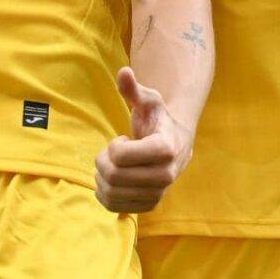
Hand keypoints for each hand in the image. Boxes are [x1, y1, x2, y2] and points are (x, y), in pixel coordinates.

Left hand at [93, 67, 192, 212]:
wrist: (177, 143)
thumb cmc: (158, 119)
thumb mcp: (148, 100)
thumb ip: (133, 89)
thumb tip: (124, 71)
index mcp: (165, 148)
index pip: (120, 156)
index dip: (113, 146)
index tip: (122, 139)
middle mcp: (165, 175)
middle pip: (113, 176)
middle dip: (103, 161)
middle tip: (111, 153)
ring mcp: (159, 192)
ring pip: (111, 194)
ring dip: (102, 178)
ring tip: (113, 166)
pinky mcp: (150, 205)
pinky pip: (115, 207)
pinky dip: (105, 194)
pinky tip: (112, 180)